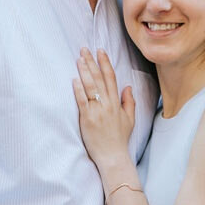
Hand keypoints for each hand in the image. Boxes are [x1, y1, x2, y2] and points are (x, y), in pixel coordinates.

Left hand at [72, 48, 135, 173]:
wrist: (113, 155)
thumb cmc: (119, 138)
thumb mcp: (129, 119)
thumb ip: (129, 102)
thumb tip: (127, 86)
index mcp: (116, 102)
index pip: (111, 77)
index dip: (105, 63)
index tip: (100, 51)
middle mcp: (108, 104)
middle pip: (99, 78)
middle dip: (91, 62)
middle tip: (84, 49)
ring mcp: (97, 111)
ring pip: (91, 87)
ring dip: (84, 71)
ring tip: (79, 59)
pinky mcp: (87, 119)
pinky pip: (83, 102)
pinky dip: (78, 90)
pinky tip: (74, 79)